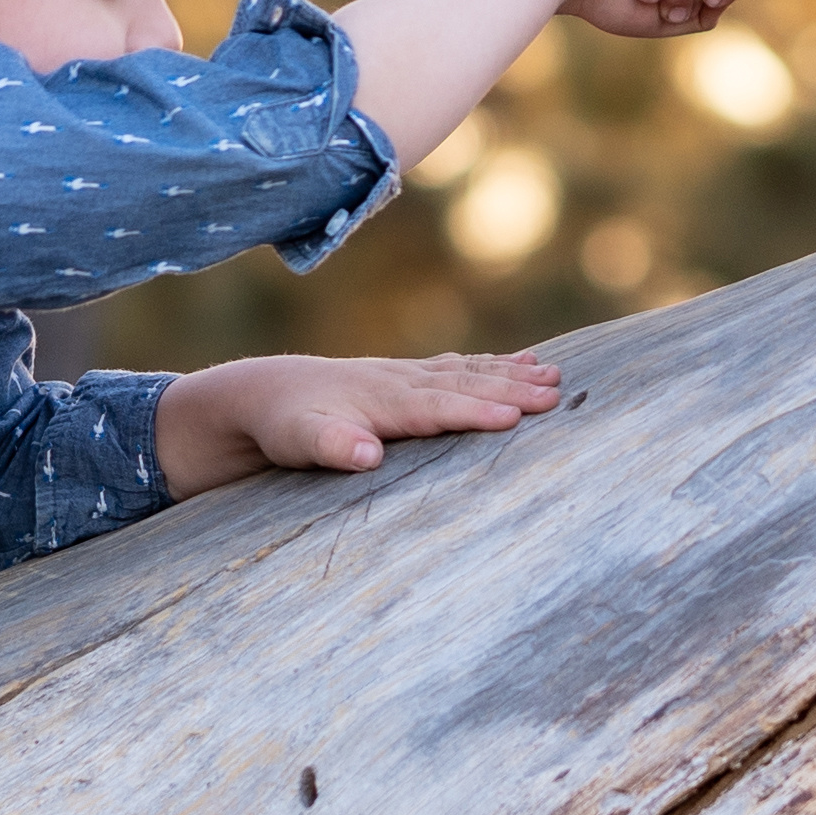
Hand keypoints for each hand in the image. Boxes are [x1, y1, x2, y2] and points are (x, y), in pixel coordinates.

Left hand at [157, 348, 566, 495]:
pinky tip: (516, 362)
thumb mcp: (295, 440)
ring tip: (554, 373)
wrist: (256, 395)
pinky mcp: (402, 380)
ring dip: (510, 373)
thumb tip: (366, 452)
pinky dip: (489, 365)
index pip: (438, 407)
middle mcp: (398, 382)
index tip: (521, 416)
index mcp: (380, 401)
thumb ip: (330, 444)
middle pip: (464, 384)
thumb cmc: (279, 426)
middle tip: (559, 394)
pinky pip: (456, 369)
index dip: (478, 412)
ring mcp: (403, 377)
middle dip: (512, 389)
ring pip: (467, 372)